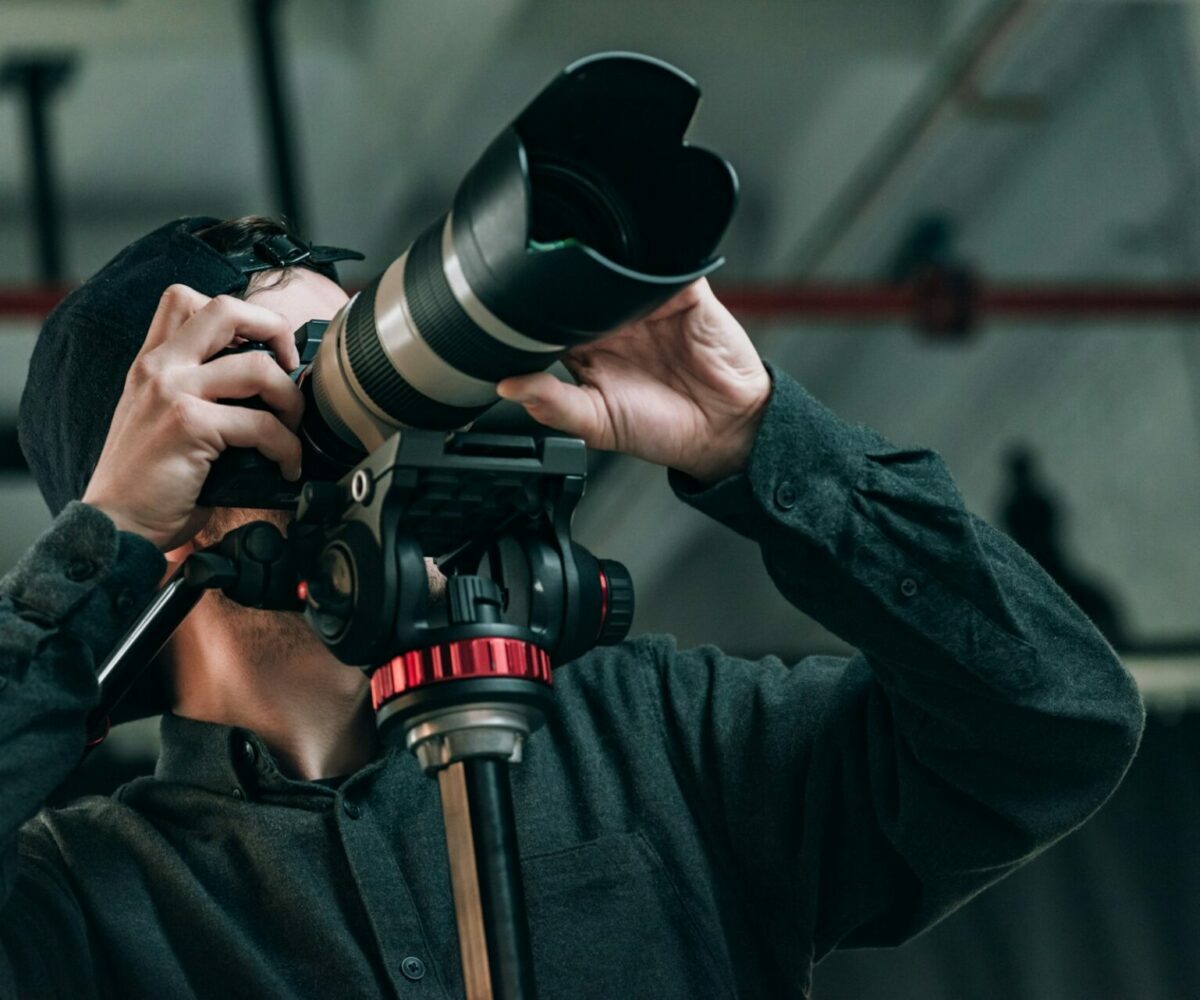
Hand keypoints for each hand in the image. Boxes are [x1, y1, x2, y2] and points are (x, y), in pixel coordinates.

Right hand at [82, 285, 303, 550]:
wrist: (116, 525)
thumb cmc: (150, 483)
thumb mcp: (165, 420)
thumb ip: (203, 393)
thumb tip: (271, 389)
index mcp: (152, 362)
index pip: (186, 299)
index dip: (239, 313)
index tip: (265, 347)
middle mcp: (158, 368)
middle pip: (226, 309)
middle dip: (275, 329)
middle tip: (292, 367)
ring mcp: (171, 392)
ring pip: (259, 368)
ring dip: (291, 400)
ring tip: (292, 429)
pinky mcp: (188, 424)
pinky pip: (262, 424)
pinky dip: (288, 447)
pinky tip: (287, 466)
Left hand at [496, 279, 769, 483]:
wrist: (724, 430)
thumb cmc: (661, 428)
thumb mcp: (597, 424)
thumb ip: (552, 405)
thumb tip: (507, 387)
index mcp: (585, 347)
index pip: (548, 316)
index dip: (532, 312)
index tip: (513, 310)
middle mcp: (613, 321)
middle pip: (577, 285)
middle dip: (565, 283)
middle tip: (553, 288)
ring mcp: (647, 303)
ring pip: (613, 267)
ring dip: (603, 267)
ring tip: (593, 278)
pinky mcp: (684, 292)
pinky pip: (663, 264)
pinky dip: (650, 263)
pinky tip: (636, 279)